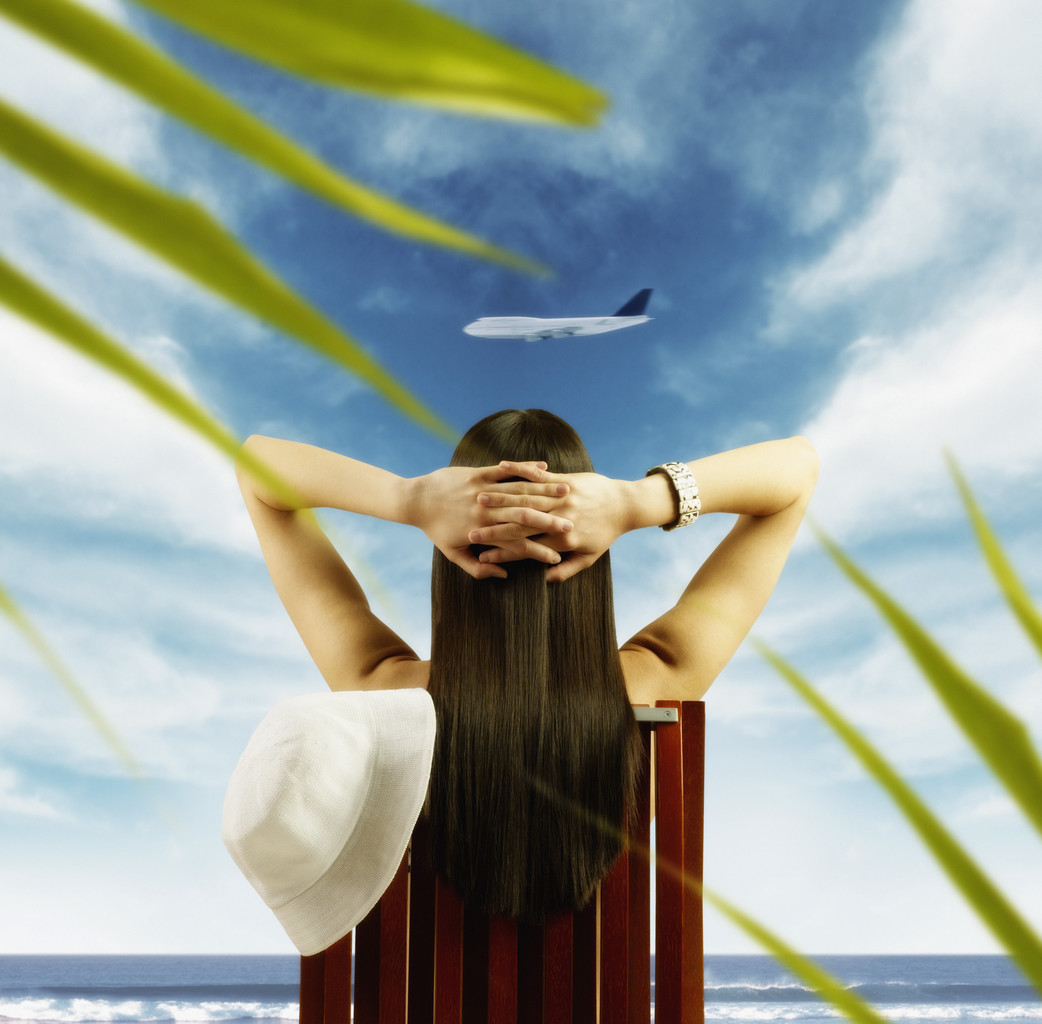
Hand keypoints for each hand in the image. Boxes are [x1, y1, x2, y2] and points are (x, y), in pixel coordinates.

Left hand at [407, 463, 573, 578]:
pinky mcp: (478, 473)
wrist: (415, 499)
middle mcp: (486, 511)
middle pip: (524, 517)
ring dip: (545, 492)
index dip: (538, 551)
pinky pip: (507, 470)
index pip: (517, 544)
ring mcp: (483, 489)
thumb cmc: (435, 529)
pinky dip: (526, 469)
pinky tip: (545, 467)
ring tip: (567, 494)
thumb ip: (477, 568)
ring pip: (519, 491)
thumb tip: (502, 574)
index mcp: (483, 532)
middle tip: (572, 525)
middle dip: (550, 521)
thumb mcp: (453, 553)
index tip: (557, 558)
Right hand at [471, 462, 633, 581]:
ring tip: (478, 500)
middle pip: (520, 525)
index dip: (503, 553)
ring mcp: (562, 498)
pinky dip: (520, 470)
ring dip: (500, 499)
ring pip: (525, 499)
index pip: (526, 548)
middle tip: (470, 531)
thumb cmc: (605, 533)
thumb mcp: (589, 557)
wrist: (624, 504)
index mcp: (563, 541)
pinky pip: (538, 474)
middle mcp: (559, 519)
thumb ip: (566, 570)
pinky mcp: (564, 480)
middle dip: (493, 528)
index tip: (482, 555)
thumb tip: (545, 580)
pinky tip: (502, 466)